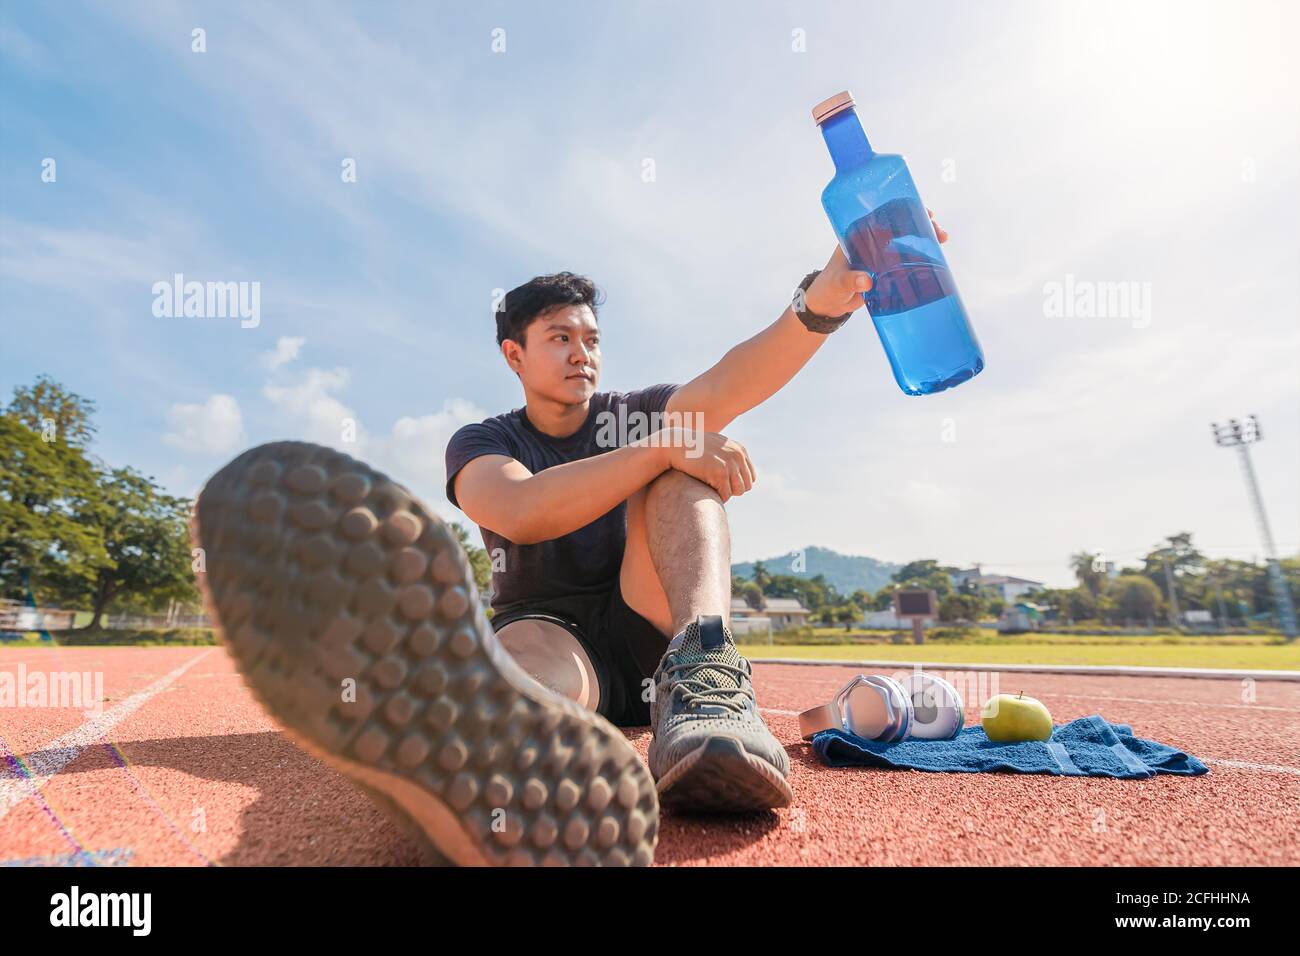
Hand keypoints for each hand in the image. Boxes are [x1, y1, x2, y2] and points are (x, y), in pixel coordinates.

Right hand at [658, 429, 754, 502]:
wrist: (675, 445)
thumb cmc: (691, 448)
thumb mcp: (714, 447)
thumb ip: (726, 455)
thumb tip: (733, 471)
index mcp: (739, 450)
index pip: (750, 477)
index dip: (736, 484)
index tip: (721, 483)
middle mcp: (738, 455)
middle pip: (746, 485)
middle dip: (732, 489)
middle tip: (715, 487)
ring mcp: (730, 463)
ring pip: (738, 491)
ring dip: (725, 494)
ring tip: (711, 488)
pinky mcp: (720, 473)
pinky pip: (726, 494)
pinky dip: (717, 497)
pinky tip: (706, 489)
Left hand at [803, 208, 947, 316]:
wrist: (828, 305)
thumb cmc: (827, 288)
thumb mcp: (838, 283)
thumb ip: (850, 281)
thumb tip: (866, 281)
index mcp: (856, 234)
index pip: (882, 213)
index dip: (903, 208)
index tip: (921, 212)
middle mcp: (870, 239)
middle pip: (899, 222)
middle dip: (920, 221)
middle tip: (937, 231)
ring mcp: (880, 252)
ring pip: (906, 238)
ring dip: (924, 236)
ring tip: (942, 240)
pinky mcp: (886, 267)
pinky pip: (906, 256)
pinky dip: (921, 254)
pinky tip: (935, 257)